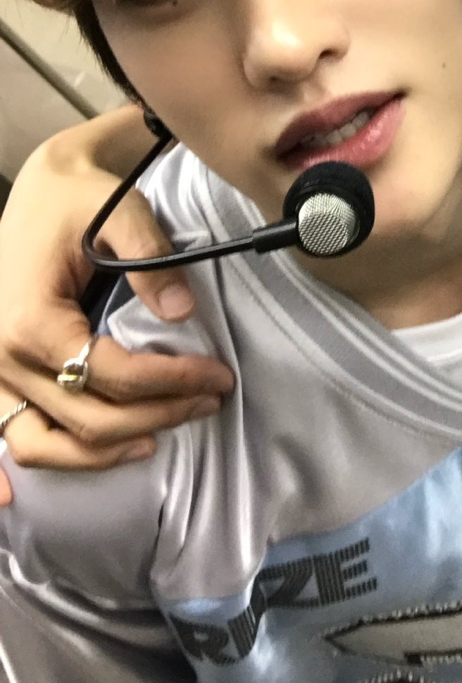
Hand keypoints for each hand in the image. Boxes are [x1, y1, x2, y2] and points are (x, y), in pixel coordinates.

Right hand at [0, 108, 233, 500]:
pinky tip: (29, 496)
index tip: (219, 375)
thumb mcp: (121, 211)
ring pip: (44, 444)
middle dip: (158, 413)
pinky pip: (4, 436)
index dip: (171, 381)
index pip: (111, 374)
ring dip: (104, 451)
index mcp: (32, 319)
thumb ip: (151, 258)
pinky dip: (21, 468)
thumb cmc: (79, 197)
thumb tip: (184, 313)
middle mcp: (3, 356)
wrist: (42, 187)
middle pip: (88, 416)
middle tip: (212, 397)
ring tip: (159, 435)